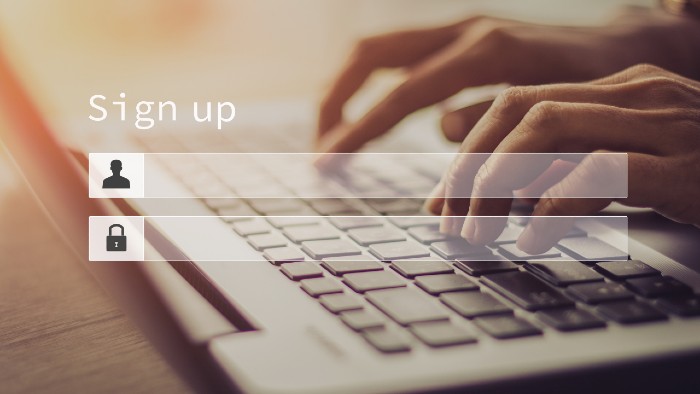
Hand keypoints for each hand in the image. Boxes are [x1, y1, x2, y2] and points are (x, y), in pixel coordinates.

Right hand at [316, 8, 699, 152]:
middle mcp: (463, 29)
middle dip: (334, 98)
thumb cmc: (598, 85)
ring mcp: (459, 28)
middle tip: (319, 145)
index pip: (402, 93)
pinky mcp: (459, 36)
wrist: (627, 45)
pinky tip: (368, 116)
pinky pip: (399, 56)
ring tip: (331, 133)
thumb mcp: (554, 113)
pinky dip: (373, 86)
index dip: (359, 129)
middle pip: (370, 53)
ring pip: (378, 48)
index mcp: (486, 52)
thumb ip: (494, 122)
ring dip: (345, 89)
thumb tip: (442, 129)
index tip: (327, 161)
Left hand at [425, 64, 699, 252]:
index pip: (517, 104)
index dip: (468, 150)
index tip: (441, 199)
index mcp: (617, 88)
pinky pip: (603, 174)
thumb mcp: (630, 158)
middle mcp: (636, 94)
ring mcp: (665, 125)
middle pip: (522, 114)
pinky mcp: (687, 168)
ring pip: (551, 134)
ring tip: (477, 231)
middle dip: (472, 169)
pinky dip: (556, 207)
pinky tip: (532, 240)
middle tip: (447, 219)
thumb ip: (568, 158)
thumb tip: (490, 175)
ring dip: (500, 185)